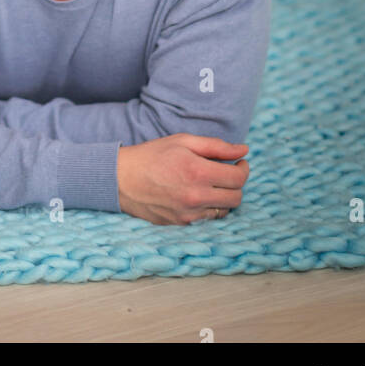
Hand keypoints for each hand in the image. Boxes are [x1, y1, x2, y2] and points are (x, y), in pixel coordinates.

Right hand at [116, 135, 248, 226]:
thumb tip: (243, 150)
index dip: (244, 169)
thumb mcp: (183, 141)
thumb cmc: (152, 155)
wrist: (121, 179)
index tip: (239, 163)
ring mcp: (188, 214)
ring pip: (224, 211)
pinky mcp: (181, 224)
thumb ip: (216, 146)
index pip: (238, 179)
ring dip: (223, 197)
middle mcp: (196, 197)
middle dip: (237, 184)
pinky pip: (206, 218)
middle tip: (227, 173)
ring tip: (211, 183)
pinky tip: (197, 194)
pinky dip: (208, 207)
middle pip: (236, 198)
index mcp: (198, 172)